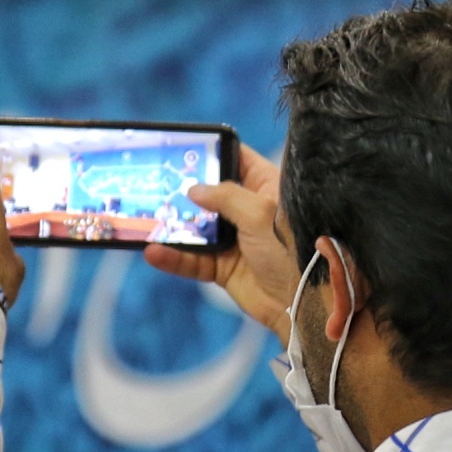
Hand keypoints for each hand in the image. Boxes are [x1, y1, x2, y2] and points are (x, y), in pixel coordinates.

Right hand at [144, 143, 295, 340]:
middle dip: (183, 191)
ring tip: (145, 219)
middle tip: (153, 182)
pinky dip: (174, 257)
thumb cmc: (294, 249)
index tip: (184, 147)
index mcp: (266, 187)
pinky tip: (154, 252)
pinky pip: (193, 260)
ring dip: (172, 226)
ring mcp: (235, 240)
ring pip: (196, 228)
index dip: (213, 152)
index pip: (238, 159)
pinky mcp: (224, 268)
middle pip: (210, 193)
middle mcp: (249, 210)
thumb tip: (194, 189)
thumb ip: (226, 197)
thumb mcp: (260, 213)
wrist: (305, 304)